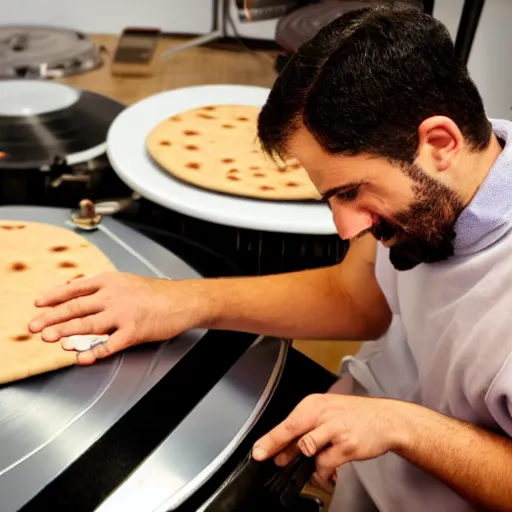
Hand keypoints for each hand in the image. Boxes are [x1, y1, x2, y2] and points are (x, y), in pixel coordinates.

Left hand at [28, 272, 211, 364]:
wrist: (183, 300)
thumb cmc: (158, 293)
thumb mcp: (127, 281)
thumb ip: (103, 286)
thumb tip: (77, 288)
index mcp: (111, 282)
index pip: (75, 288)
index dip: (54, 296)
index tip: (39, 303)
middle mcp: (114, 296)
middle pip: (76, 306)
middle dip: (51, 317)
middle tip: (34, 326)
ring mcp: (123, 314)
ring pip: (88, 324)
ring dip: (65, 332)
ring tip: (49, 339)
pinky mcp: (134, 331)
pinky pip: (110, 344)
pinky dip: (94, 352)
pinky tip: (82, 358)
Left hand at [252, 393, 409, 483]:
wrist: (386, 418)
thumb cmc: (354, 415)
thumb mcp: (327, 415)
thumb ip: (305, 432)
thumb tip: (281, 452)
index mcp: (314, 404)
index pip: (287, 422)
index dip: (270, 439)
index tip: (259, 451)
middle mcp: (323, 413)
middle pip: (293, 432)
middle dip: (277, 448)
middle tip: (269, 459)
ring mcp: (336, 429)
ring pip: (308, 449)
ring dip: (309, 462)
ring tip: (318, 462)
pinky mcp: (347, 445)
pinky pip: (326, 464)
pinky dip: (324, 471)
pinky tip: (330, 469)